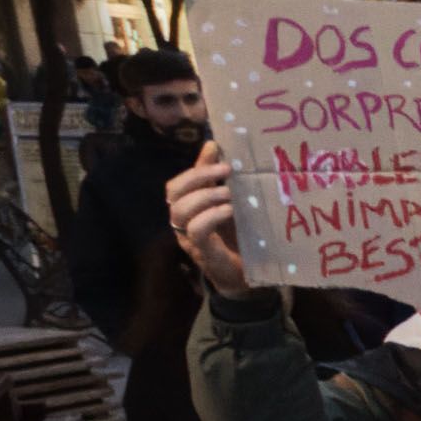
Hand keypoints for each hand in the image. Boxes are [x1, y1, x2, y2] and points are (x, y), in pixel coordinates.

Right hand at [165, 142, 250, 298]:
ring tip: (230, 193)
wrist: (246, 275)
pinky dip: (211, 215)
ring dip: (206, 196)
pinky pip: (195, 229)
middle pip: (174, 193)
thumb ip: (218, 178)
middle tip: (226, 171)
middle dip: (198, 177)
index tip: (219, 154)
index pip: (176, 184)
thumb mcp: (229, 202)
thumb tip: (213, 145)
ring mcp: (188, 237)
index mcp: (187, 208)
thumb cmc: (236, 236)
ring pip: (180, 210)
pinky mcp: (201, 251)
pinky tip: (229, 210)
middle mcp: (182, 221)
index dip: (194, 168)